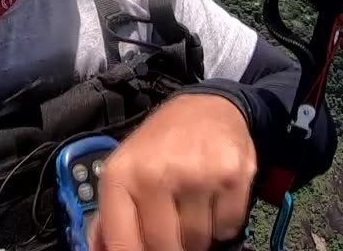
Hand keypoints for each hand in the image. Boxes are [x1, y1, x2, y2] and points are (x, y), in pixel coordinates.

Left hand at [89, 93, 255, 250]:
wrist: (206, 107)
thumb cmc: (161, 145)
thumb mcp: (125, 171)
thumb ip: (110, 216)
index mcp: (120, 175)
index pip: (122, 244)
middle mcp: (155, 173)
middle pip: (163, 247)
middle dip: (168, 246)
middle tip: (170, 230)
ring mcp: (195, 174)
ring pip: (197, 241)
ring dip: (195, 235)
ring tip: (191, 206)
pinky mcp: (232, 176)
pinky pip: (227, 228)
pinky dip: (221, 223)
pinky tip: (212, 199)